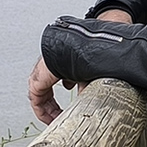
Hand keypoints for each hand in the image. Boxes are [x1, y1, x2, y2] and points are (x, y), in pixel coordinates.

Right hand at [28, 9, 131, 124]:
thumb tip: (85, 110)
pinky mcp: (68, 52)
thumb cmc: (101, 47)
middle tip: (56, 118)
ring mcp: (58, 54)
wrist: (111, 25)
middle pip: (39, 86)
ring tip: (64, 106)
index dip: (41, 111)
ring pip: (48, 78)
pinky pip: (59, 70)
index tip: (50, 121)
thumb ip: (85, 96)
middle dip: (47, 105)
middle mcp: (51, 58)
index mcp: (51, 64)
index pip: (35, 91)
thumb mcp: (92, 78)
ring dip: (54, 94)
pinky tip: (75, 87)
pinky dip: (63, 81)